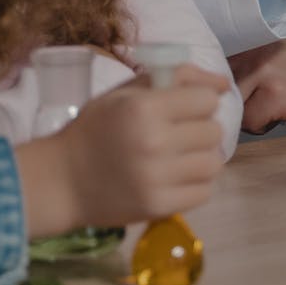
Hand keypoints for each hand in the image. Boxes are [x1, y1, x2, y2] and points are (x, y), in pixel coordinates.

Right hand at [16, 65, 229, 235]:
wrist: (62, 180)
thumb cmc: (94, 129)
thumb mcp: (125, 92)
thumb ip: (174, 77)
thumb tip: (222, 84)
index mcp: (144, 108)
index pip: (206, 99)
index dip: (200, 100)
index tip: (186, 108)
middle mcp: (154, 142)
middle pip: (213, 131)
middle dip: (201, 128)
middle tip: (181, 134)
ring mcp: (158, 178)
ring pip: (214, 163)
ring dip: (202, 157)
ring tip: (183, 156)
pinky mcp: (160, 207)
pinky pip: (204, 192)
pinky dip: (196, 184)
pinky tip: (177, 178)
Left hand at [230, 38, 285, 131]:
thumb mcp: (275, 57)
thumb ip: (248, 69)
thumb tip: (221, 91)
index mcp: (251, 51)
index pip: (216, 74)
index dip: (221, 93)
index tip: (228, 102)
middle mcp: (254, 61)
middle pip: (222, 94)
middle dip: (234, 106)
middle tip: (251, 110)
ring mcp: (265, 78)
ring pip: (236, 109)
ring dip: (248, 117)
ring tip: (268, 112)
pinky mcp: (276, 98)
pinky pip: (252, 122)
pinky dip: (262, 125)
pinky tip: (279, 117)